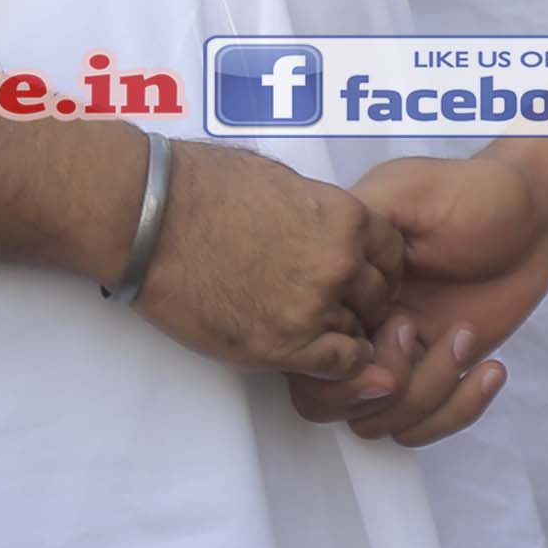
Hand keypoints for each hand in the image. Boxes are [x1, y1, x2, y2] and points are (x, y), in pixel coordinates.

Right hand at [122, 143, 398, 392]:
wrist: (152, 218)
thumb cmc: (203, 186)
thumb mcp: (283, 181)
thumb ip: (321, 209)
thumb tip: (326, 224)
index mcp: (346, 218)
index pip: (394, 253)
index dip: (377, 266)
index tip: (358, 275)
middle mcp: (342, 263)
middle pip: (381, 296)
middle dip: (364, 303)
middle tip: (336, 307)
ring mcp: (314, 307)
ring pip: (360, 333)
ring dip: (343, 334)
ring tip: (313, 329)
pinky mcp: (281, 345)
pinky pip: (339, 366)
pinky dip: (334, 365)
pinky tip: (312, 354)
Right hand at [290, 154, 547, 446]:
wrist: (531, 217)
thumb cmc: (471, 196)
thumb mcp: (409, 190)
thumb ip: (364, 219)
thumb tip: (323, 256)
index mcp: (338, 290)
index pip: (303, 351)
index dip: (342, 360)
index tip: (398, 321)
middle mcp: (356, 328)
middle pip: (324, 402)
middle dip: (376, 388)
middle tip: (419, 334)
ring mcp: (395, 358)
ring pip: (378, 422)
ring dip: (426, 393)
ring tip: (465, 335)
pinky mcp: (435, 375)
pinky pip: (424, 425)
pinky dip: (459, 409)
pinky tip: (491, 368)